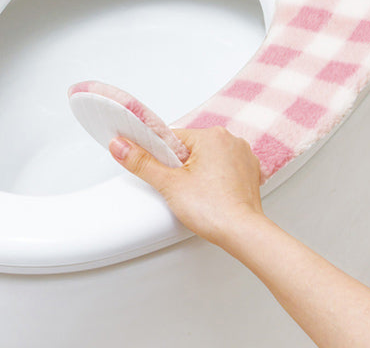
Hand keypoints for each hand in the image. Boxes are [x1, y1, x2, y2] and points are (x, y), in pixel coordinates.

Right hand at [109, 127, 263, 249]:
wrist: (244, 234)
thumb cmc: (215, 210)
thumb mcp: (168, 183)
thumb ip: (141, 162)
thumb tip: (120, 145)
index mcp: (211, 135)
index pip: (173, 138)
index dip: (162, 157)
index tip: (163, 172)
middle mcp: (231, 140)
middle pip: (190, 147)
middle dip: (181, 166)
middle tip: (182, 187)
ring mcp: (243, 156)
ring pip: (208, 157)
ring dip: (199, 172)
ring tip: (198, 193)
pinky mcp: (249, 172)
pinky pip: (224, 168)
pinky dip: (216, 178)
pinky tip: (211, 194)